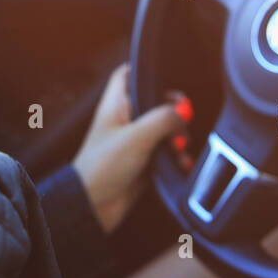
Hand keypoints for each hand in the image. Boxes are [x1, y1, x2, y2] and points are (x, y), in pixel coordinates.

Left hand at [70, 63, 189, 233]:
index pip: (127, 75)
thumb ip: (163, 119)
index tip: (165, 76)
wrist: (93, 206)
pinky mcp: (142, 163)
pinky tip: (181, 164)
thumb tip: (183, 114)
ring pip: (164, 130)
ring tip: (178, 147)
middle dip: (172, 110)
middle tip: (184, 116)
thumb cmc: (102, 168)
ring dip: (177, 138)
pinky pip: (165, 154)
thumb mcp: (136, 137)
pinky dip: (176, 158)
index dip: (144, 71)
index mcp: (116, 106)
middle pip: (153, 103)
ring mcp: (134, 143)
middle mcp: (124, 121)